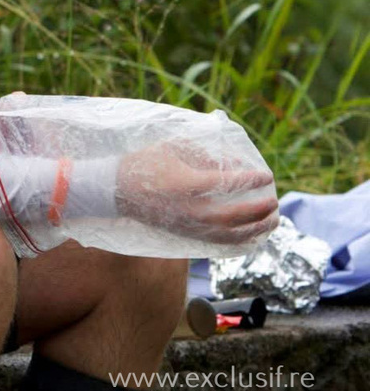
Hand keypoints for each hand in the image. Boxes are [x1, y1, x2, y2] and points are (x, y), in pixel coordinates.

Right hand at [115, 141, 278, 243]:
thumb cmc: (144, 163)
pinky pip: (218, 243)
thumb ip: (204, 152)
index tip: (266, 175)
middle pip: (233, 215)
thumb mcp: (172, 148)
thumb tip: (235, 161)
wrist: (116, 190)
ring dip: (255, 229)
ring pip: (229, 235)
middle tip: (274, 200)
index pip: (227, 184)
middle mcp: (189, 210)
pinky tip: (253, 235)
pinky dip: (240, 241)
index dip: (250, 179)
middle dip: (258, 209)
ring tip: (273, 220)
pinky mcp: (185, 235)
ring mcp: (187, 226)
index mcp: (186, 184)